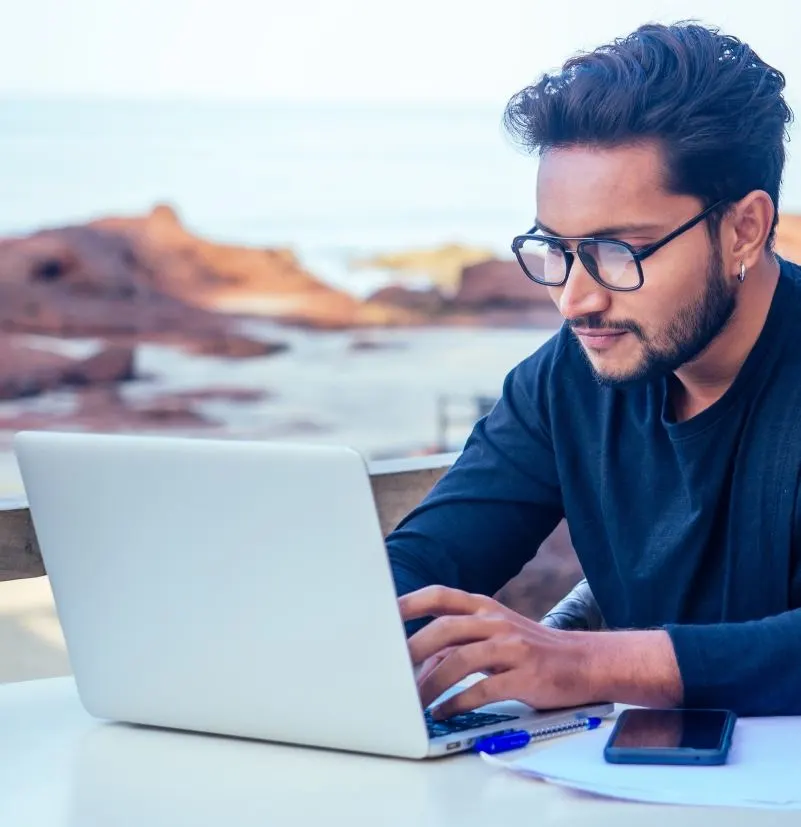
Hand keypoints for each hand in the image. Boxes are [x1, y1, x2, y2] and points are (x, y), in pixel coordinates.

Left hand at [399, 585, 595, 718]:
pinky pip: (484, 690)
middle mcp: (496, 621)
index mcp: (485, 607)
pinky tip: (444, 713)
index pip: (440, 596)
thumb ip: (459, 645)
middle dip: (413, 649)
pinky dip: (458, 703)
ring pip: (461, 660)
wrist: (586, 662)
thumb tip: (420, 666)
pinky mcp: (525, 676)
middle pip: (445, 628)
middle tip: (390, 670)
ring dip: (432, 684)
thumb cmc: (531, 651)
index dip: (409, 602)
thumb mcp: (495, 636)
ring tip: (415, 702)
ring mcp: (512, 647)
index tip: (382, 613)